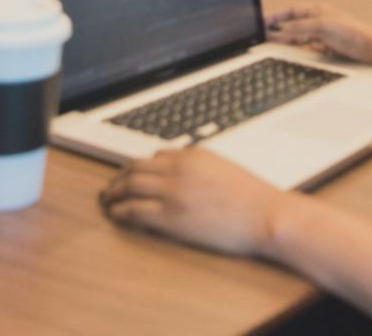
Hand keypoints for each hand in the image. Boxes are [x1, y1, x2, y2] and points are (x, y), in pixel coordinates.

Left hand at [100, 147, 284, 257]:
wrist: (264, 215)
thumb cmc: (253, 198)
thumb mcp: (224, 169)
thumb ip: (200, 168)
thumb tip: (184, 175)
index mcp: (193, 155)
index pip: (157, 155)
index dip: (140, 166)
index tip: (134, 174)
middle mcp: (178, 169)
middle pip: (136, 167)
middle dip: (120, 177)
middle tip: (112, 186)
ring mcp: (172, 192)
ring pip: (130, 186)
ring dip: (114, 192)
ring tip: (107, 199)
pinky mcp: (169, 216)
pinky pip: (133, 210)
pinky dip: (119, 211)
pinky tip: (115, 214)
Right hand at [266, 5, 371, 62]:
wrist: (371, 48)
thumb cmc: (352, 32)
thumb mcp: (322, 27)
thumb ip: (300, 28)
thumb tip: (281, 30)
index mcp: (317, 10)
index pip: (291, 11)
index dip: (276, 16)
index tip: (262, 23)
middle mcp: (319, 20)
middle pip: (293, 25)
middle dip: (279, 30)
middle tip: (263, 37)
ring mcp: (322, 34)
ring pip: (299, 37)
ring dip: (289, 41)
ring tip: (274, 45)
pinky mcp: (327, 46)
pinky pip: (308, 47)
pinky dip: (302, 49)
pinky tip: (297, 52)